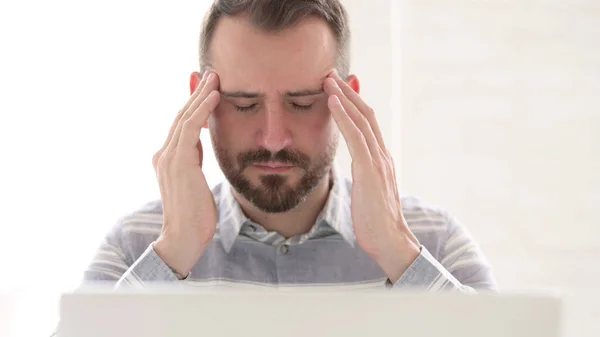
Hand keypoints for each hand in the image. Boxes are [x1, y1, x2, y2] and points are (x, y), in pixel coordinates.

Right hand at [152, 71, 220, 276]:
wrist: (183, 239)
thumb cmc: (195, 216)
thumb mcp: (196, 183)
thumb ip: (194, 163)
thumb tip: (199, 146)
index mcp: (169, 159)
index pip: (182, 125)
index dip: (195, 105)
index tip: (208, 88)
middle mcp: (164, 155)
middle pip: (181, 116)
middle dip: (197, 93)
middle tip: (211, 73)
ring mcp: (168, 158)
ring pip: (184, 118)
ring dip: (200, 95)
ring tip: (214, 77)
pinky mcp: (177, 164)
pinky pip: (189, 130)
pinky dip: (201, 111)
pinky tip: (214, 97)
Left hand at [324, 71, 420, 282]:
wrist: (390, 241)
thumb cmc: (374, 220)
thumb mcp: (367, 190)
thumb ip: (363, 174)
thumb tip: (354, 165)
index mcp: (380, 159)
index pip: (367, 123)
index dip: (353, 102)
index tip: (338, 87)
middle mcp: (382, 155)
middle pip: (365, 114)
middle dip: (348, 91)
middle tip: (331, 73)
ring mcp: (378, 161)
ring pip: (361, 120)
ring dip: (344, 96)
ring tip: (328, 79)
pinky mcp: (370, 171)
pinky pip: (356, 137)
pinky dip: (344, 116)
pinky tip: (333, 101)